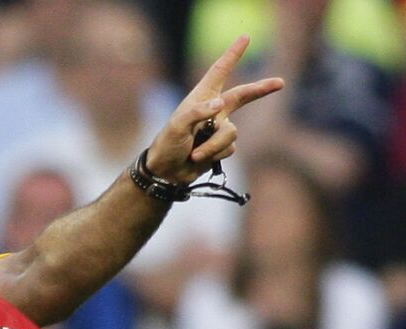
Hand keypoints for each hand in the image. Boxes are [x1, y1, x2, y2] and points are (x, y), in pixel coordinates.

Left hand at [145, 36, 284, 183]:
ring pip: (231, 134)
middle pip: (243, 96)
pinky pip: (229, 148)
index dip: (232, 55)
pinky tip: (199, 158)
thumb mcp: (176, 127)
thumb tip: (220, 103)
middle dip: (261, 90)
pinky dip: (215, 155)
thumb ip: (197, 113)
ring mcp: (218, 128)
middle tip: (280, 82)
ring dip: (213, 146)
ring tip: (194, 153)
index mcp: (201, 98)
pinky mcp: (221, 146)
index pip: (219, 72)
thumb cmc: (167, 145)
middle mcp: (213, 110)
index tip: (245, 38)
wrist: (165, 172)